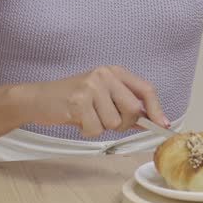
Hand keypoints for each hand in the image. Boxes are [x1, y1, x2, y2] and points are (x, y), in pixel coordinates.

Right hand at [24, 66, 168, 138]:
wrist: (40, 99)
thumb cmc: (74, 99)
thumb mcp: (103, 96)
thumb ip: (125, 105)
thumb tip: (152, 120)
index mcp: (115, 72)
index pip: (146, 89)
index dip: (156, 108)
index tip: (162, 124)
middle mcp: (105, 75)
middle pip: (132, 109)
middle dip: (124, 123)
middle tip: (107, 120)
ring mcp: (91, 87)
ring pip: (113, 122)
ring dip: (101, 127)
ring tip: (87, 116)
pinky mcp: (78, 101)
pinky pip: (95, 128)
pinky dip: (87, 130)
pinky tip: (77, 119)